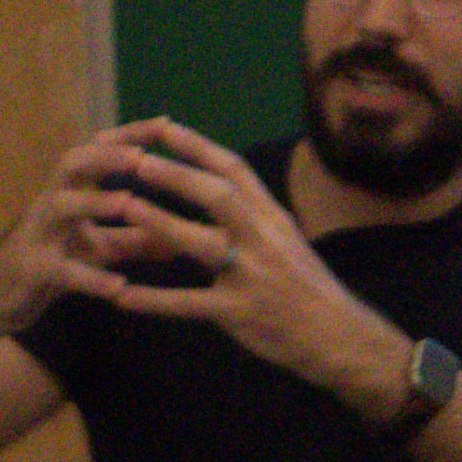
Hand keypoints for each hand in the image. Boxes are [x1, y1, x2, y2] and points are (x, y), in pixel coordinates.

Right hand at [0, 119, 237, 342]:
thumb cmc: (51, 268)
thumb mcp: (98, 250)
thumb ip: (135, 239)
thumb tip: (184, 232)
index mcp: (68, 193)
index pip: (96, 151)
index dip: (128, 135)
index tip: (166, 123)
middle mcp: (50, 204)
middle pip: (70, 163)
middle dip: (105, 155)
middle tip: (142, 155)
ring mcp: (37, 235)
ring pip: (59, 206)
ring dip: (94, 202)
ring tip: (129, 203)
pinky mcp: (30, 270)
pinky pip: (60, 269)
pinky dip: (91, 278)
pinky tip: (120, 287)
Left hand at [60, 116, 404, 405]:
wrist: (340, 334)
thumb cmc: (307, 285)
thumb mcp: (287, 239)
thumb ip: (253, 215)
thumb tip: (219, 185)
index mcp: (273, 216)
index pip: (234, 169)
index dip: (198, 146)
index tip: (163, 126)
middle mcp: (263, 238)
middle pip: (218, 195)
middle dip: (176, 175)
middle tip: (135, 160)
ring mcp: (252, 275)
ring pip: (203, 243)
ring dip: (161, 223)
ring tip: (123, 208)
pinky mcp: (239, 313)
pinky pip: (189, 305)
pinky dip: (153, 301)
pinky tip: (120, 296)